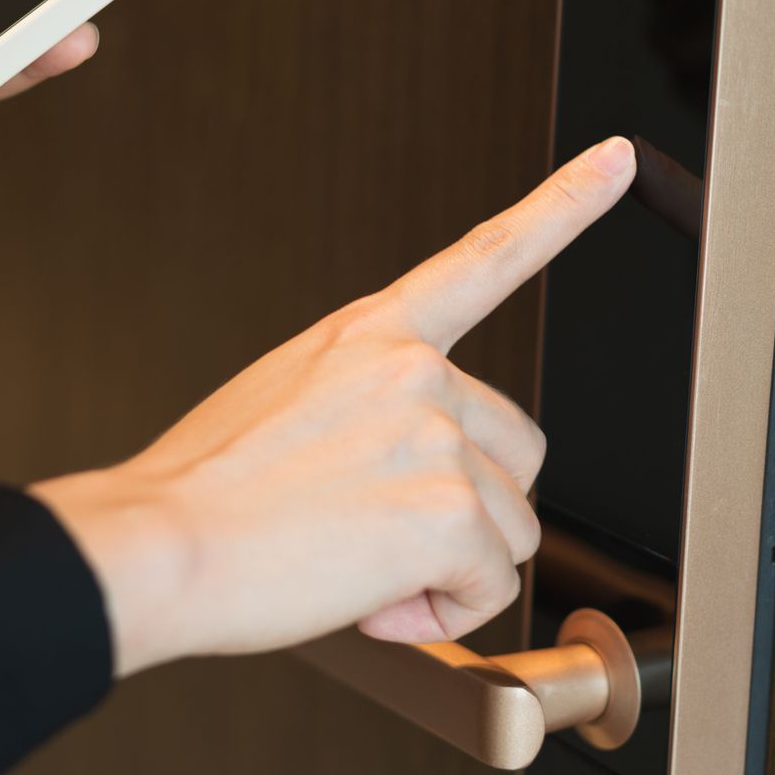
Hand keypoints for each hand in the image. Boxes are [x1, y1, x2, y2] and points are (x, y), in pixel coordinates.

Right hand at [32, 136, 637, 675]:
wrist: (159, 546)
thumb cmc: (202, 498)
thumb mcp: (280, 408)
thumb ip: (364, 413)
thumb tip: (409, 489)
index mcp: (367, 335)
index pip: (483, 258)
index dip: (562, 205)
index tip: (615, 160)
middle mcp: (413, 368)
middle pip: (516, 453)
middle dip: (469, 514)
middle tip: (375, 539)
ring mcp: (435, 432)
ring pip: (510, 531)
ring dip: (449, 572)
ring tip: (354, 569)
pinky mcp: (449, 508)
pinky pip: (494, 585)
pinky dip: (444, 614)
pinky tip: (373, 602)